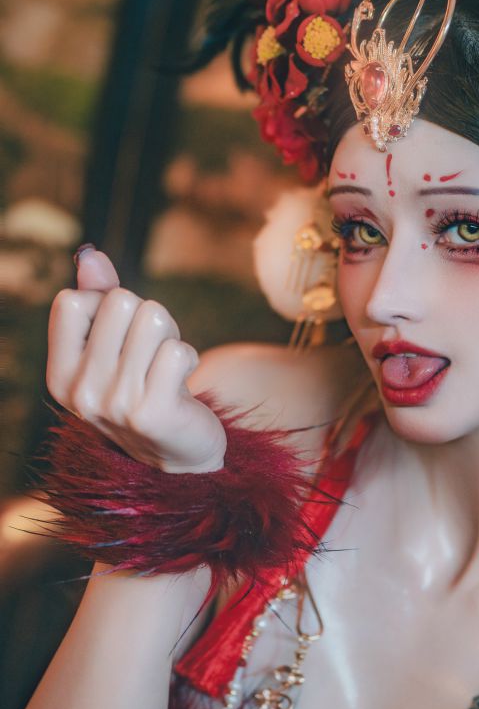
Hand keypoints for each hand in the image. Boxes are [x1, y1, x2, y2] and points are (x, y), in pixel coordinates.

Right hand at [46, 247, 226, 473]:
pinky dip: (188, 358)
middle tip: (151, 354)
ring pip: (154, 318)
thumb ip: (98, 299)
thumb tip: (89, 255)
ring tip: (165, 367)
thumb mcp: (113, 346)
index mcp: (60, 374)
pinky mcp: (152, 413)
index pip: (73, 301)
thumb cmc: (144, 387)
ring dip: (171, 336)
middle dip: (147, 318)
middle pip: (121, 301)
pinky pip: (178, 349)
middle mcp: (81, 392)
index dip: (106, 304)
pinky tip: (180, 384)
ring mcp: (115, 404)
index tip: (120, 337)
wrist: (179, 453)